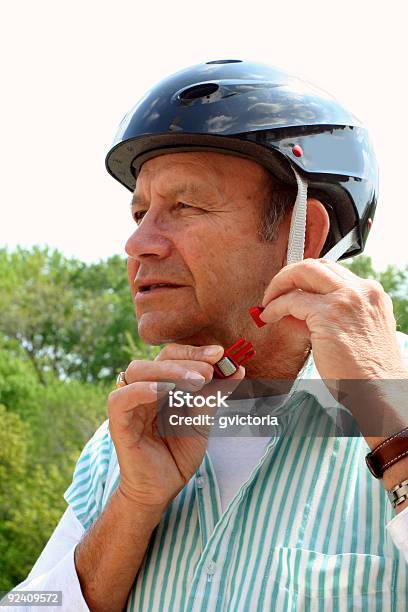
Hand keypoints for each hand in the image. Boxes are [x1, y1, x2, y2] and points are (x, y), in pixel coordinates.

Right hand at [108, 343, 244, 511]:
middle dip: (187, 360)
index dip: (195, 352)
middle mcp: (143, 389)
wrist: (161, 490)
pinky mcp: (118, 424)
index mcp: (161, 385)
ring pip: (137, 371)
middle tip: (210, 370)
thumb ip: (214, 395)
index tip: (220, 354)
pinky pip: (121, 399)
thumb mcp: (203, 421)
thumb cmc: (178, 454)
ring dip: (169, 371)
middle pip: (157, 359)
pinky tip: (163, 391)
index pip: (173, 356)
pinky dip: (140, 390)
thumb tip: (238, 369)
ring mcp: (129, 405)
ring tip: (197, 381)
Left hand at [260, 258, 406, 380]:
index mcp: (371, 294)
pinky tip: (269, 316)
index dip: (305, 278)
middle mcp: (361, 291)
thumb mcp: (355, 332)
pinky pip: (291, 301)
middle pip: (315, 265)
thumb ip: (330, 315)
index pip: (331, 271)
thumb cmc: (367, 371)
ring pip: (302, 273)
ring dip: (279, 285)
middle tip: (274, 291)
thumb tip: (296, 311)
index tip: (290, 290)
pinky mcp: (328, 314)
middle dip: (289, 274)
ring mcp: (346, 300)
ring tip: (268, 303)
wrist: (381, 390)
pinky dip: (275, 306)